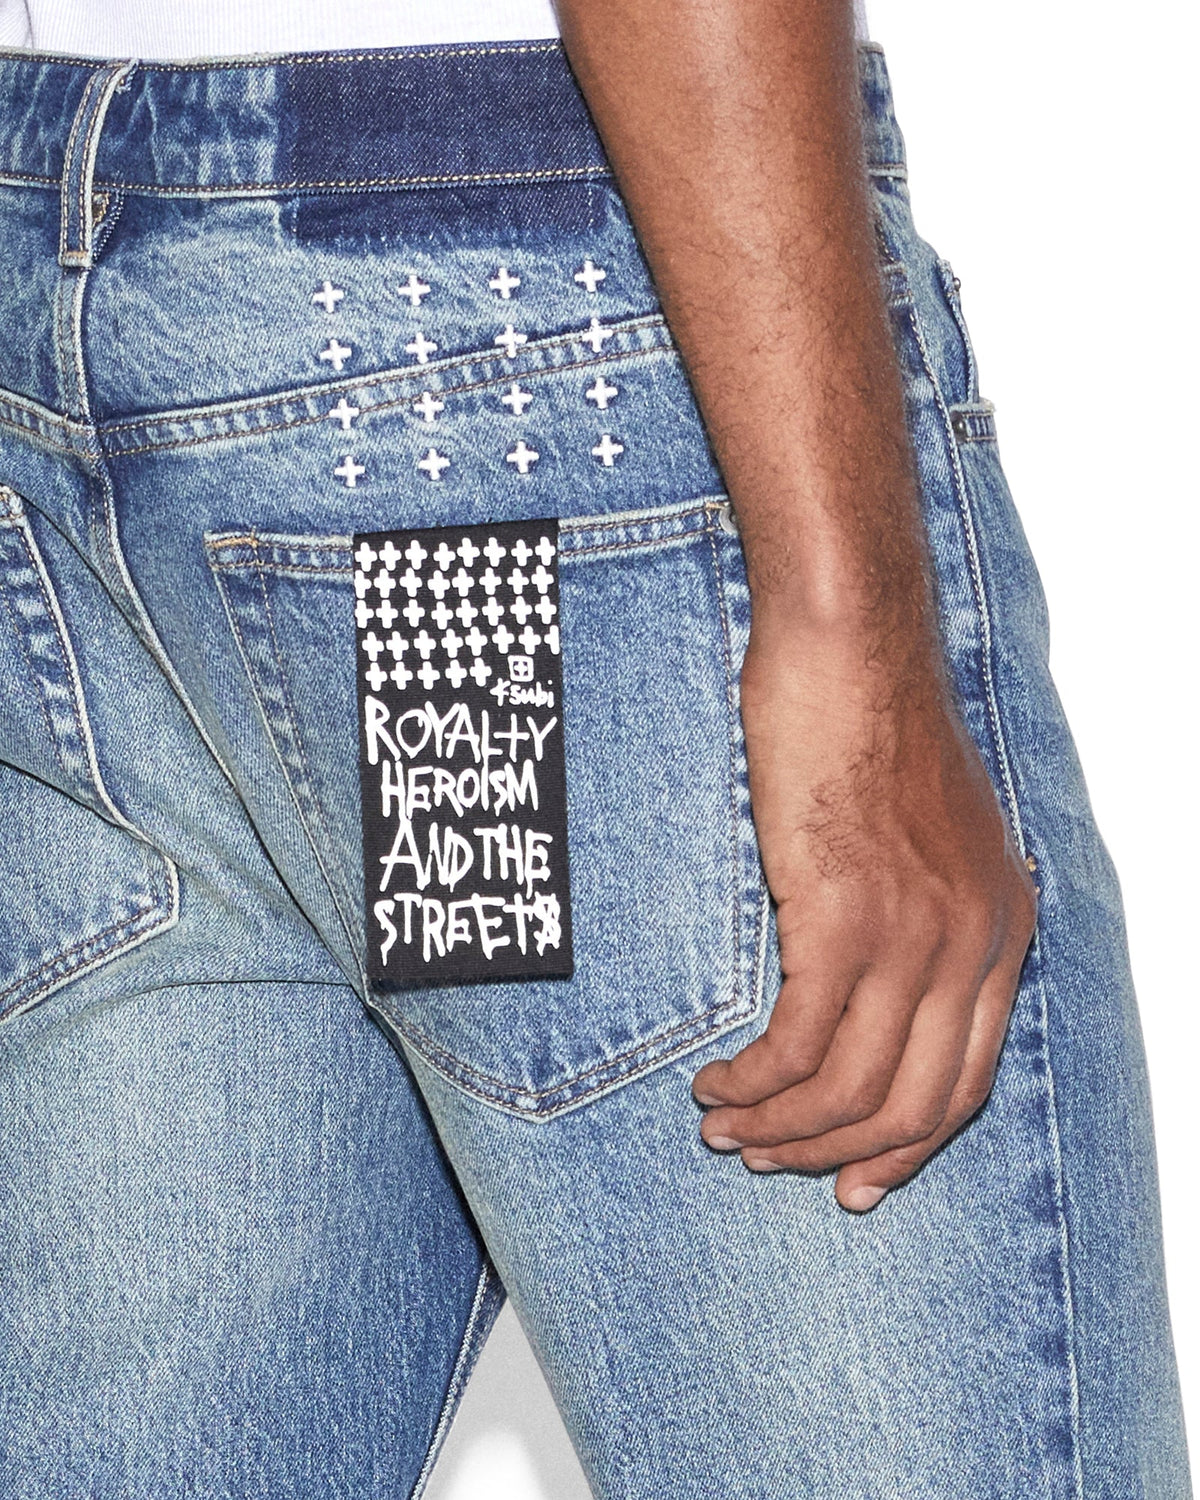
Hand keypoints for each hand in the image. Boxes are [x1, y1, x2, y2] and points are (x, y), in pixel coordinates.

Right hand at [692, 619, 1036, 1210]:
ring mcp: (913, 934)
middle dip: (833, 1153)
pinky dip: (753, 1082)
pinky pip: (797, 1044)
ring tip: (723, 1128)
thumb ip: (929, 914)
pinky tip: (715, 1080)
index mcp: (1003, 929)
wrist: (851, 644)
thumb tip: (880, 987)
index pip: (968, 1085)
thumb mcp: (934, 834)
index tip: (852, 1179)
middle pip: (911, 1107)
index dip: (905, 1148)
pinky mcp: (842, 915)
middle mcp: (971, 944)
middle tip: (768, 1160)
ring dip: (779, 1127)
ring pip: (849, 1090)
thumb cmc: (872, 723)